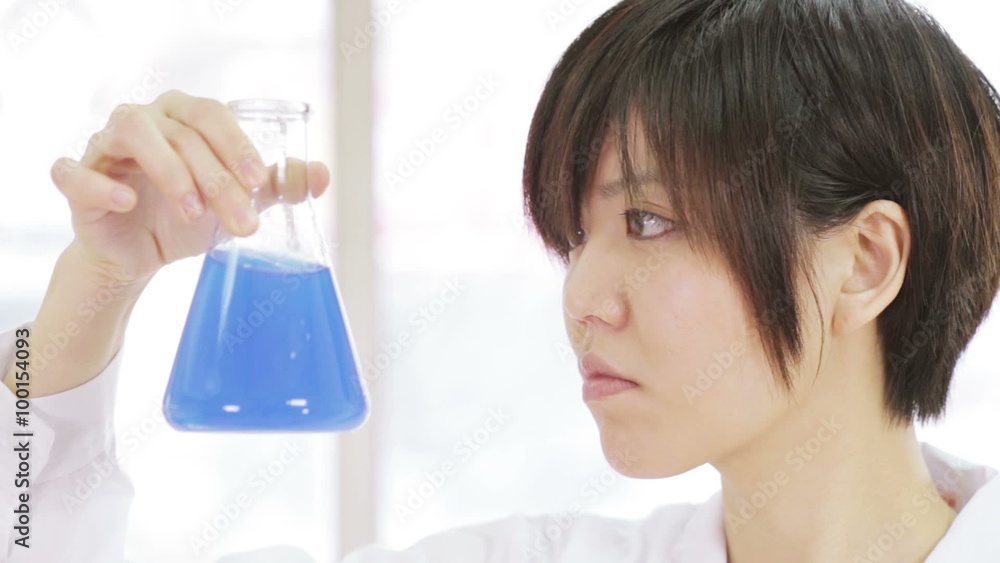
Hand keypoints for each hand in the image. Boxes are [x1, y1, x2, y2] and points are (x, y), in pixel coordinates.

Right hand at [50, 89, 330, 289]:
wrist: (144, 255)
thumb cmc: (191, 216)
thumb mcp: (239, 202)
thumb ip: (278, 187)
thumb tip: (323, 174)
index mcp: (183, 116)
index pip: (212, 114)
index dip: (236, 145)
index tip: (259, 183)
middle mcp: (145, 119)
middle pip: (182, 133)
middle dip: (218, 179)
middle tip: (244, 223)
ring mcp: (105, 145)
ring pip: (133, 133)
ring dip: (169, 171)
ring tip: (195, 211)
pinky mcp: (77, 180)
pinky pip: (73, 171)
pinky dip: (98, 183)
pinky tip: (127, 202)